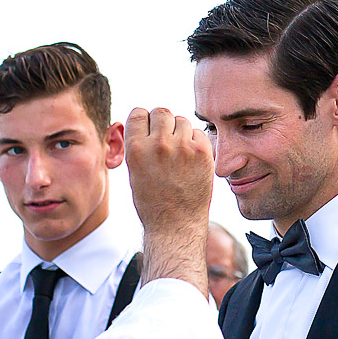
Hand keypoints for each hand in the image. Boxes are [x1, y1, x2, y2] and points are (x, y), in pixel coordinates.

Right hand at [124, 108, 213, 291]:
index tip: (149, 130)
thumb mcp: (135, 172)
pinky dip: (196, 142)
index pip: (139, 113)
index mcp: (136, 149)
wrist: (175, 226)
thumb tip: (147, 123)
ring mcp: (182, 147)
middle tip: (166, 140)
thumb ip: (140, 145)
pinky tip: (192, 159)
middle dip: (163, 123)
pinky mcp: (202, 152)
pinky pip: (198, 133)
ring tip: (179, 152)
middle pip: (161, 112)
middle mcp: (158, 144)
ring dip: (180, 131)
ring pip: (181, 120)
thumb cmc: (153, 203)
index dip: (144, 121)